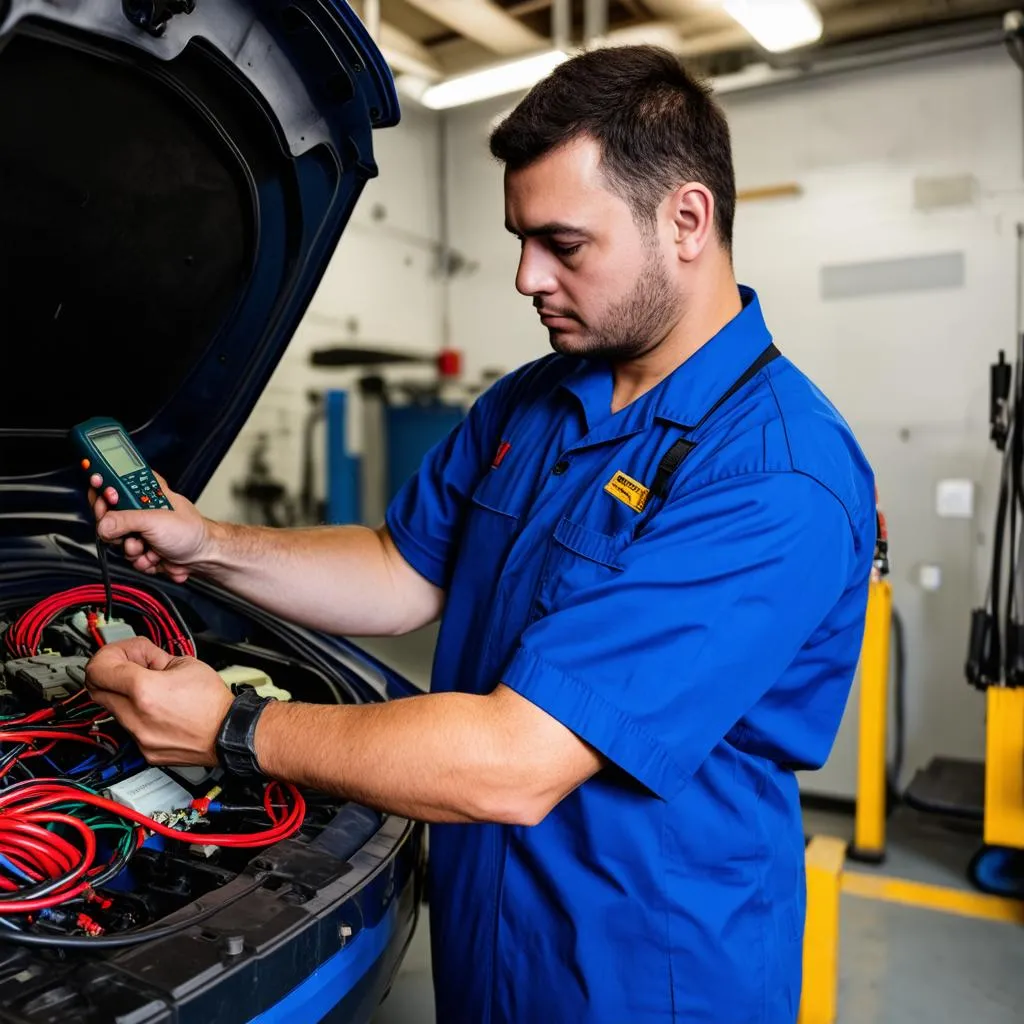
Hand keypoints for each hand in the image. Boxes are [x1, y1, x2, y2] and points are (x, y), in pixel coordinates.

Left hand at [85, 637, 233, 766]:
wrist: (228, 733)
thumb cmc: (213, 702)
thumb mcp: (185, 663)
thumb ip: (153, 658)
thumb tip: (137, 657)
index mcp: (145, 690)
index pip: (98, 668)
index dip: (107, 655)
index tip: (119, 653)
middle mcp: (135, 717)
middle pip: (96, 689)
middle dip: (108, 673)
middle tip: (128, 667)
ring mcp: (138, 737)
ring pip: (112, 710)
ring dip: (123, 695)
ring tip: (151, 690)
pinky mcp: (145, 751)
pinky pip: (129, 728)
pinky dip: (137, 715)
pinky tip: (158, 709)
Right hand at [88, 470, 209, 582]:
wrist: (203, 558)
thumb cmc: (190, 532)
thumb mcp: (155, 520)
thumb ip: (125, 520)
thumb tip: (103, 525)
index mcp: (145, 492)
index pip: (113, 483)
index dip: (105, 490)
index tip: (106, 497)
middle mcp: (140, 510)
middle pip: (108, 517)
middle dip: (118, 531)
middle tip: (132, 533)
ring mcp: (140, 531)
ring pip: (117, 541)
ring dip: (133, 549)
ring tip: (150, 548)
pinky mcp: (142, 549)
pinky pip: (128, 557)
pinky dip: (141, 561)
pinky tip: (155, 557)